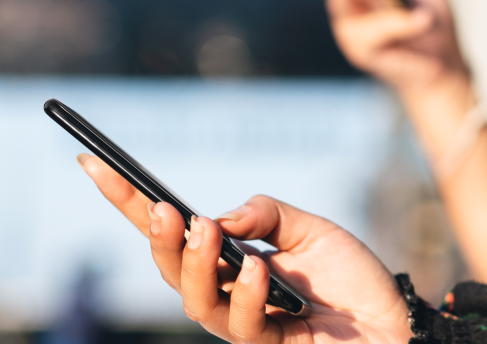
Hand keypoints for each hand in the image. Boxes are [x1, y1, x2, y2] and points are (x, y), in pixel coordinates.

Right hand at [77, 153, 412, 343]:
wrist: (393, 323)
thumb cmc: (351, 278)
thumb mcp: (309, 228)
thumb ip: (264, 214)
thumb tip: (217, 216)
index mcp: (230, 256)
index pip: (171, 228)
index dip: (128, 201)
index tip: (93, 163)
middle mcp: (228, 290)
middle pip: (171, 268)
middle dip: (157, 238)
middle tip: (161, 208)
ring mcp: (245, 321)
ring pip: (196, 301)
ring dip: (196, 265)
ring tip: (204, 233)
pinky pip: (245, 324)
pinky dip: (249, 293)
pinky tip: (260, 272)